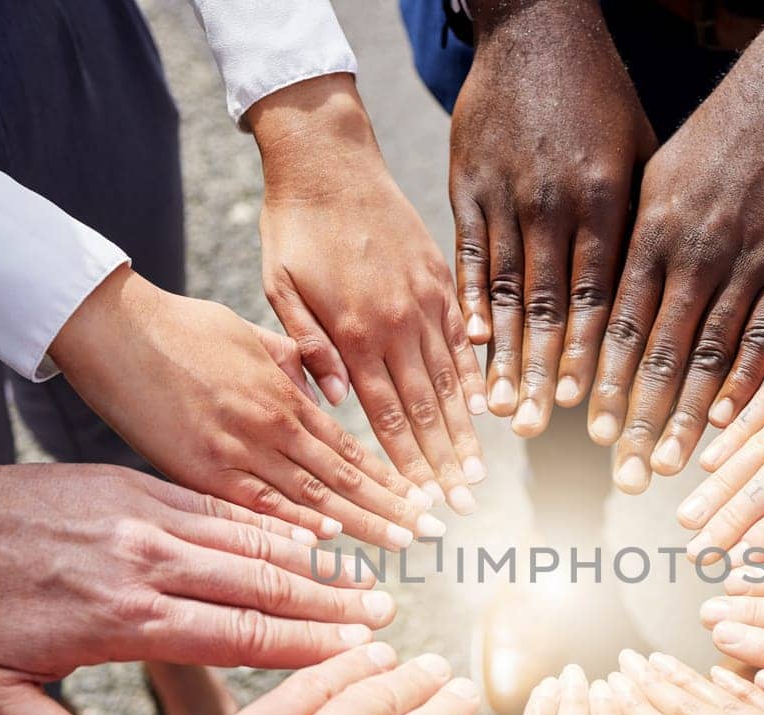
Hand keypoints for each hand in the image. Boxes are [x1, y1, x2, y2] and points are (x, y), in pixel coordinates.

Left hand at [0, 463, 396, 714]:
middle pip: (261, 585)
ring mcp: (145, 516)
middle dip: (330, 605)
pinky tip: (301, 532)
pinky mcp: (135, 485)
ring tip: (363, 576)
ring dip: (311, 561)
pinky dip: (265, 521)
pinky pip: (216, 504)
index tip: (359, 656)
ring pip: (248, 539)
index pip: (238, 635)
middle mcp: (149, 562)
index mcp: (124, 619)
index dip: (306, 647)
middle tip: (386, 618)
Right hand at [52, 265, 440, 548]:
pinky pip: (256, 504)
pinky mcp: (198, 469)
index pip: (352, 447)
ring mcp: (236, 450)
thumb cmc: (181, 327)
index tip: (424, 500)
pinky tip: (328, 543)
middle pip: (343, 477)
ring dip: (358, 524)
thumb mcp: (249, 335)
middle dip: (391, 508)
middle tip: (434, 533)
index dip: (391, 478)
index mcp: (286, 393)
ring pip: (311, 495)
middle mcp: (270, 425)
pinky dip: (294, 524)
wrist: (115, 328)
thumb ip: (291, 361)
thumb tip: (324, 383)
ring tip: (400, 546)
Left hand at [247, 74, 485, 510]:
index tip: (420, 502)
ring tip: (478, 475)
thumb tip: (338, 402)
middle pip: (427, 410)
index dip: (405, 464)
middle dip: (444, 465)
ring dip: (465, 434)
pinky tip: (485, 411)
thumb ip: (308, 346)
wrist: (330, 157)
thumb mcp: (279, 286)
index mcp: (354, 331)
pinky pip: (464, 340)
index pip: (385, 415)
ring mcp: (426, 301)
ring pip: (451, 382)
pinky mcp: (443, 280)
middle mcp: (398, 322)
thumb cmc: (293, 224)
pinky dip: (475, 379)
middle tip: (462, 508)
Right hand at [452, 0, 655, 435]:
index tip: (591, 408)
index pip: (601, 293)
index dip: (596, 355)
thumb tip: (656, 302)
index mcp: (603, 196)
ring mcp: (505, 195)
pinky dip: (471, 302)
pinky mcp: (467, 186)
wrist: (536, 29)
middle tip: (539, 431)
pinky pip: (469, 256)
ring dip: (504, 355)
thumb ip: (639, 223)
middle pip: (551, 307)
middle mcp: (553, 202)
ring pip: (507, 291)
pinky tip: (472, 344)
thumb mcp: (639, 152)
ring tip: (501, 407)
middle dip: (545, 374)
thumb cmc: (601, 97)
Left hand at [593, 20, 763, 492]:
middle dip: (635, 417)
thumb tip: (602, 306)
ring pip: (708, 354)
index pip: (618, 324)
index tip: (586, 430)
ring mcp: (745, 264)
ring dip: (685, 416)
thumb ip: (633, 246)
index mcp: (650, 235)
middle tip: (623, 470)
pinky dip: (744, 382)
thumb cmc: (713, 143)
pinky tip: (726, 423)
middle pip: (658, 352)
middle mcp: (692, 255)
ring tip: (667, 463)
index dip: (600, 381)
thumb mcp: (655, 182)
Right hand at [611, 650, 763, 714]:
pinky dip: (734, 684)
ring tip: (658, 659)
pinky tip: (719, 674)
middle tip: (625, 659)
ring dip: (685, 675)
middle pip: (687, 704)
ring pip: (722, 695)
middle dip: (650, 680)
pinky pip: (763, 699)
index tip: (610, 685)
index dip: (632, 707)